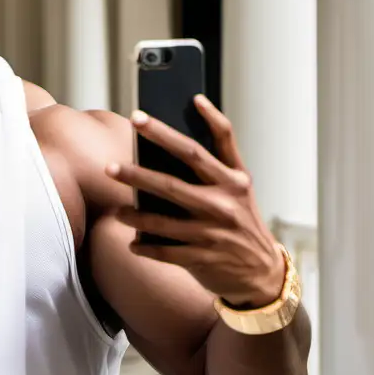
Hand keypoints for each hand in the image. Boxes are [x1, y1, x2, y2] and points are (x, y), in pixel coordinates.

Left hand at [106, 94, 285, 308]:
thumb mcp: (239, 192)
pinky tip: (132, 242)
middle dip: (139, 173)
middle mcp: (224, 204)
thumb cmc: (241, 224)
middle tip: (110, 165)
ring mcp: (213, 233)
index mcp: (235, 181)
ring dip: (134, 215)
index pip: (214, 143)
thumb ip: (215, 167)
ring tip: (117, 209)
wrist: (263, 274)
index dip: (203, 118)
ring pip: (163, 220)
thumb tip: (167, 145)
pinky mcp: (203, 258)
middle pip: (174, 182)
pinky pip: (165, 251)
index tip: (183, 100)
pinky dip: (145, 246)